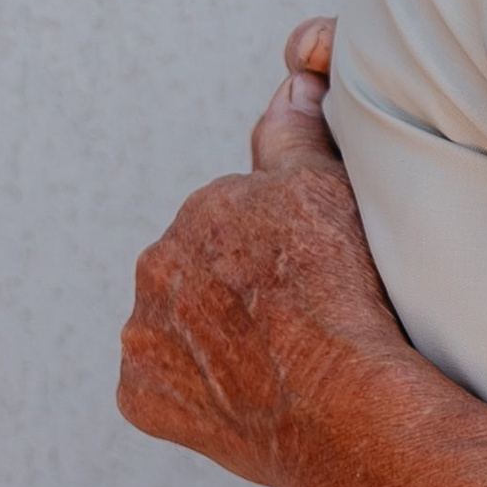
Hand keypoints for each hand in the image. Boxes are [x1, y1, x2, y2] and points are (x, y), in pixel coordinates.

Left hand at [121, 18, 404, 486]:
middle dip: (234, 290)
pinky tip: (248, 398)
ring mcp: (142, 336)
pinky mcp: (140, 399)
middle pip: (196, 273)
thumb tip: (293, 84)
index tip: (308, 274)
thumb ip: (297, 135)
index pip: (231, 222)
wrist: (342, 402)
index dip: (274, 248)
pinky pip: (166, 391)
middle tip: (294, 320)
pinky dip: (198, 395)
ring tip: (275, 364)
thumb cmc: (345, 295)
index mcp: (200, 208)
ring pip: (177, 329)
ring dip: (212, 340)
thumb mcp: (331, 188)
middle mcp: (155, 266)